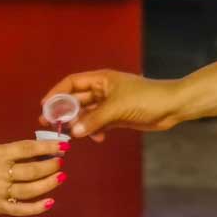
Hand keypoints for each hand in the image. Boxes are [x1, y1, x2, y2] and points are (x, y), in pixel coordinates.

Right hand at [0, 139, 67, 216]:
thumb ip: (12, 153)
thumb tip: (40, 152)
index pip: (26, 149)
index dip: (47, 147)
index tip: (62, 145)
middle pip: (31, 170)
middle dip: (50, 165)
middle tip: (60, 162)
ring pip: (30, 189)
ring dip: (48, 183)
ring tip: (61, 176)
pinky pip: (22, 209)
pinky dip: (37, 207)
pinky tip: (50, 202)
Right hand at [41, 70, 180, 140]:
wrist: (172, 106)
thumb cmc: (146, 98)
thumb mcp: (117, 108)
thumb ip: (93, 120)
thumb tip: (73, 132)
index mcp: (101, 79)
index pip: (71, 83)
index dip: (56, 93)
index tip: (44, 107)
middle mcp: (103, 90)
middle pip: (76, 99)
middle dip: (63, 112)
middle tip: (49, 125)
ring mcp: (110, 104)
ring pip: (86, 113)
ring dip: (79, 124)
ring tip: (71, 136)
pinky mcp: (117, 116)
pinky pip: (98, 123)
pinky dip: (94, 130)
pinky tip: (97, 138)